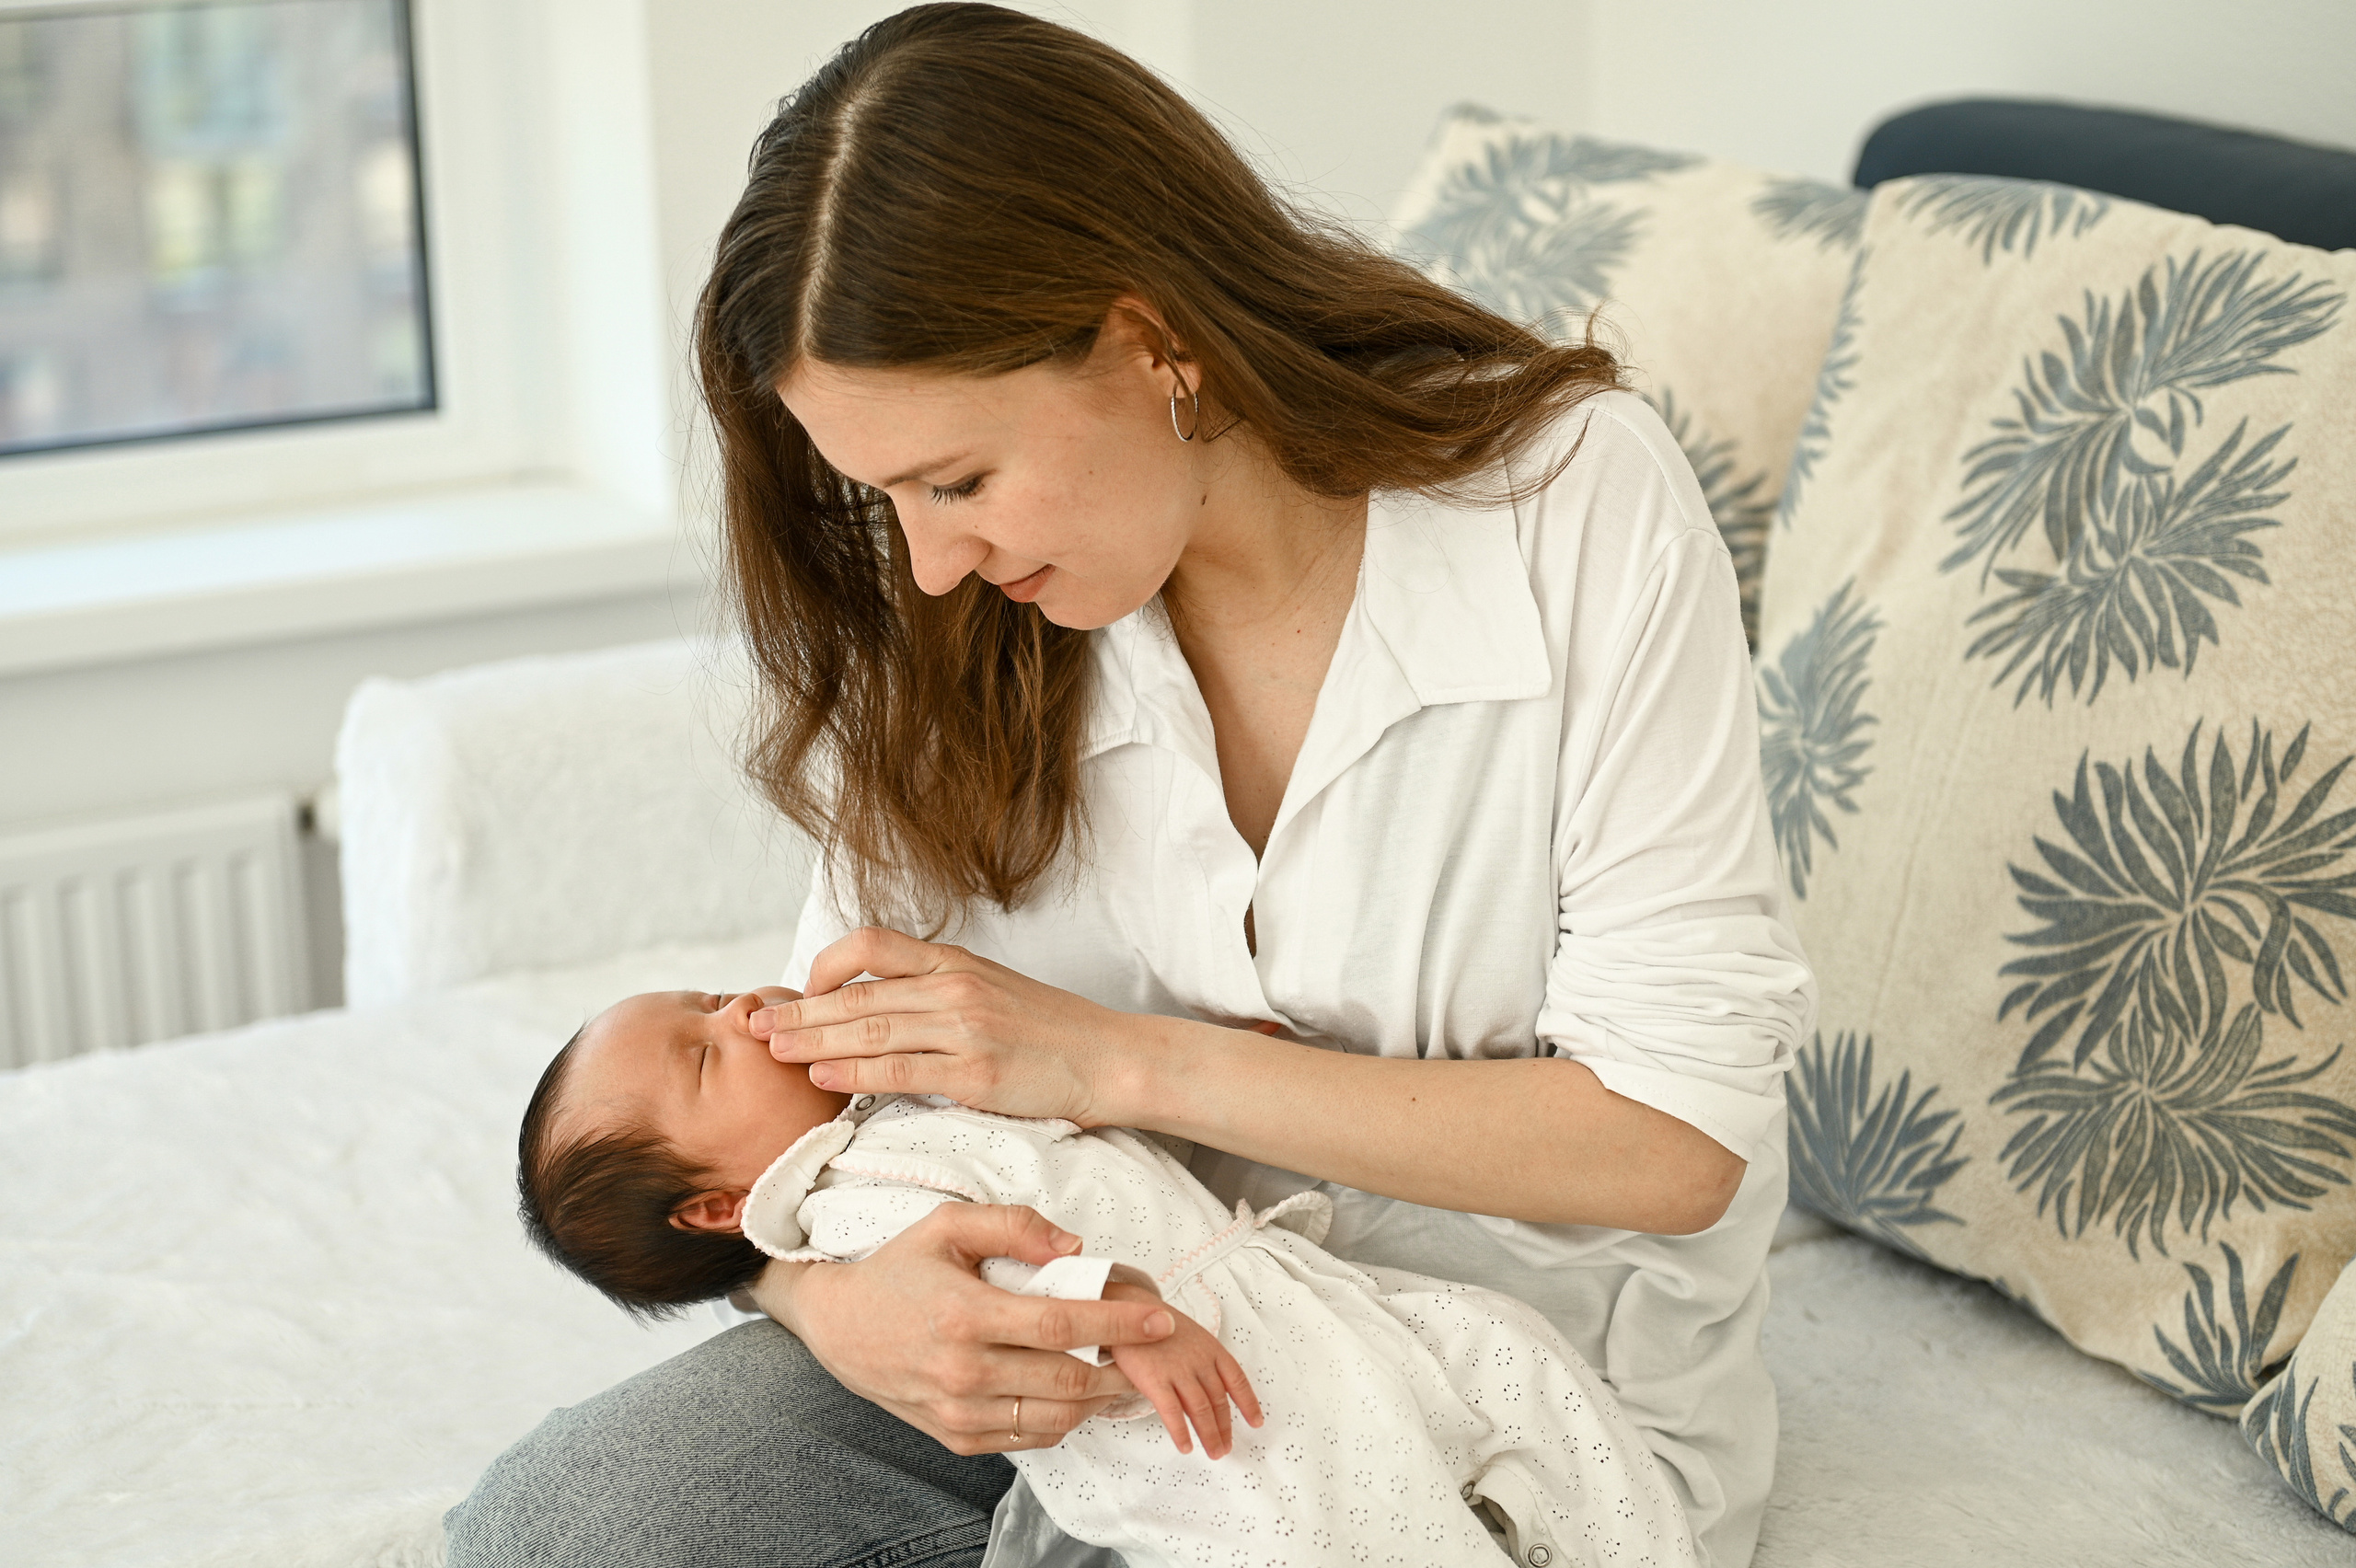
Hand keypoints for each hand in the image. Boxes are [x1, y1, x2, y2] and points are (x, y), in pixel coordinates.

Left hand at [754, 926, 1163, 1123]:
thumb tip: (881, 1008)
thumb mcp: (992, 990)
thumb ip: (938, 991)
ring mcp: (964, 1028)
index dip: (825, 966)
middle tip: (753, 1023)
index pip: (871, 944)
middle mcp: (954, 986)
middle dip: (798, 1010)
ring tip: (770, 1049)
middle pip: (856, 992)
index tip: (799, 991)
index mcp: (955, 961)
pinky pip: (897, 1071)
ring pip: (868, 1029)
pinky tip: (821, 1076)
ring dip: (811, 1040)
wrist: (1110, 1058)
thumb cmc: (1052, 1032)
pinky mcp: (974, 1073)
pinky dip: (852, 1073)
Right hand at [755, 1203, 1177, 1455]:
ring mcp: (959, 1411)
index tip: (1160, 1319)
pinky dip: (1064, 1419)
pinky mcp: (957, 1436)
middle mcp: (963, 1371)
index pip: (1061, 1323)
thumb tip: (1075, 1247)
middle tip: (1151, 1351)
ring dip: (1100, 1399)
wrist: (839, 1326)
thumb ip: (1014, 1224)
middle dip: (1122, 1367)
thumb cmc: (899, 1269)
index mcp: (965, 1314)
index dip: (1118, 1324)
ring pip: (1055, 1416)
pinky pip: (1029, 1437)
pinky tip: (1078, 1393)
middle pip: (1067, 1379)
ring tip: (1123, 1372)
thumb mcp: (947, 1225)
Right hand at [1101, 1281, 1260, 1457]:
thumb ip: (1201, 1361)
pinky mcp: (1154, 1379)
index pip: (1236, 1378)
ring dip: (1210, 1435)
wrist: (1125, 1306)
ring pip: (1200, 1409)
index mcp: (1210, 1347)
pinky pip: (1172, 1412)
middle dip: (1224, 1428)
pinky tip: (1186, 1447)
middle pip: (1218, 1400)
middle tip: (1226, 1448)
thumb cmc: (1154, 1325)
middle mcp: (1198, 1359)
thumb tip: (1209, 1391)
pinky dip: (1181, 1432)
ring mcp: (1177, 1369)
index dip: (1248, 1402)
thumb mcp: (1188, 1336)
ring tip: (1214, 1452)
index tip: (1256, 1422)